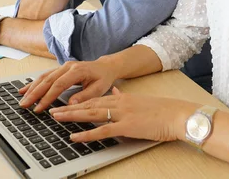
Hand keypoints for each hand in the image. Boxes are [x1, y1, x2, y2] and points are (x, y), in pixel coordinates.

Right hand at [18, 58, 118, 111]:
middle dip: (34, 93)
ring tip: (22, 99)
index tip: (39, 108)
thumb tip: (71, 103)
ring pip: (43, 77)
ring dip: (32, 88)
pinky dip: (34, 83)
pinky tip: (24, 89)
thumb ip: (85, 96)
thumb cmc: (103, 78)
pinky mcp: (60, 69)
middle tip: (24, 105)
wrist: (105, 67)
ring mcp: (62, 66)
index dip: (47, 97)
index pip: (58, 84)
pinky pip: (45, 75)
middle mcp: (67, 66)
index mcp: (77, 71)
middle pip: (47, 80)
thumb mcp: (99, 89)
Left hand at [49, 87, 199, 142]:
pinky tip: (75, 136)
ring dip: (72, 116)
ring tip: (56, 118)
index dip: (77, 101)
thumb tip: (116, 92)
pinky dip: (87, 133)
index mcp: (121, 98)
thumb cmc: (161, 111)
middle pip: (88, 104)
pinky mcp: (127, 126)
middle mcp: (118, 103)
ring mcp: (122, 114)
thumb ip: (125, 96)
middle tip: (51, 110)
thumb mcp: (139, 100)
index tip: (63, 103)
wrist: (177, 114)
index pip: (94, 98)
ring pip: (91, 113)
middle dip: (68, 107)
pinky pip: (102, 130)